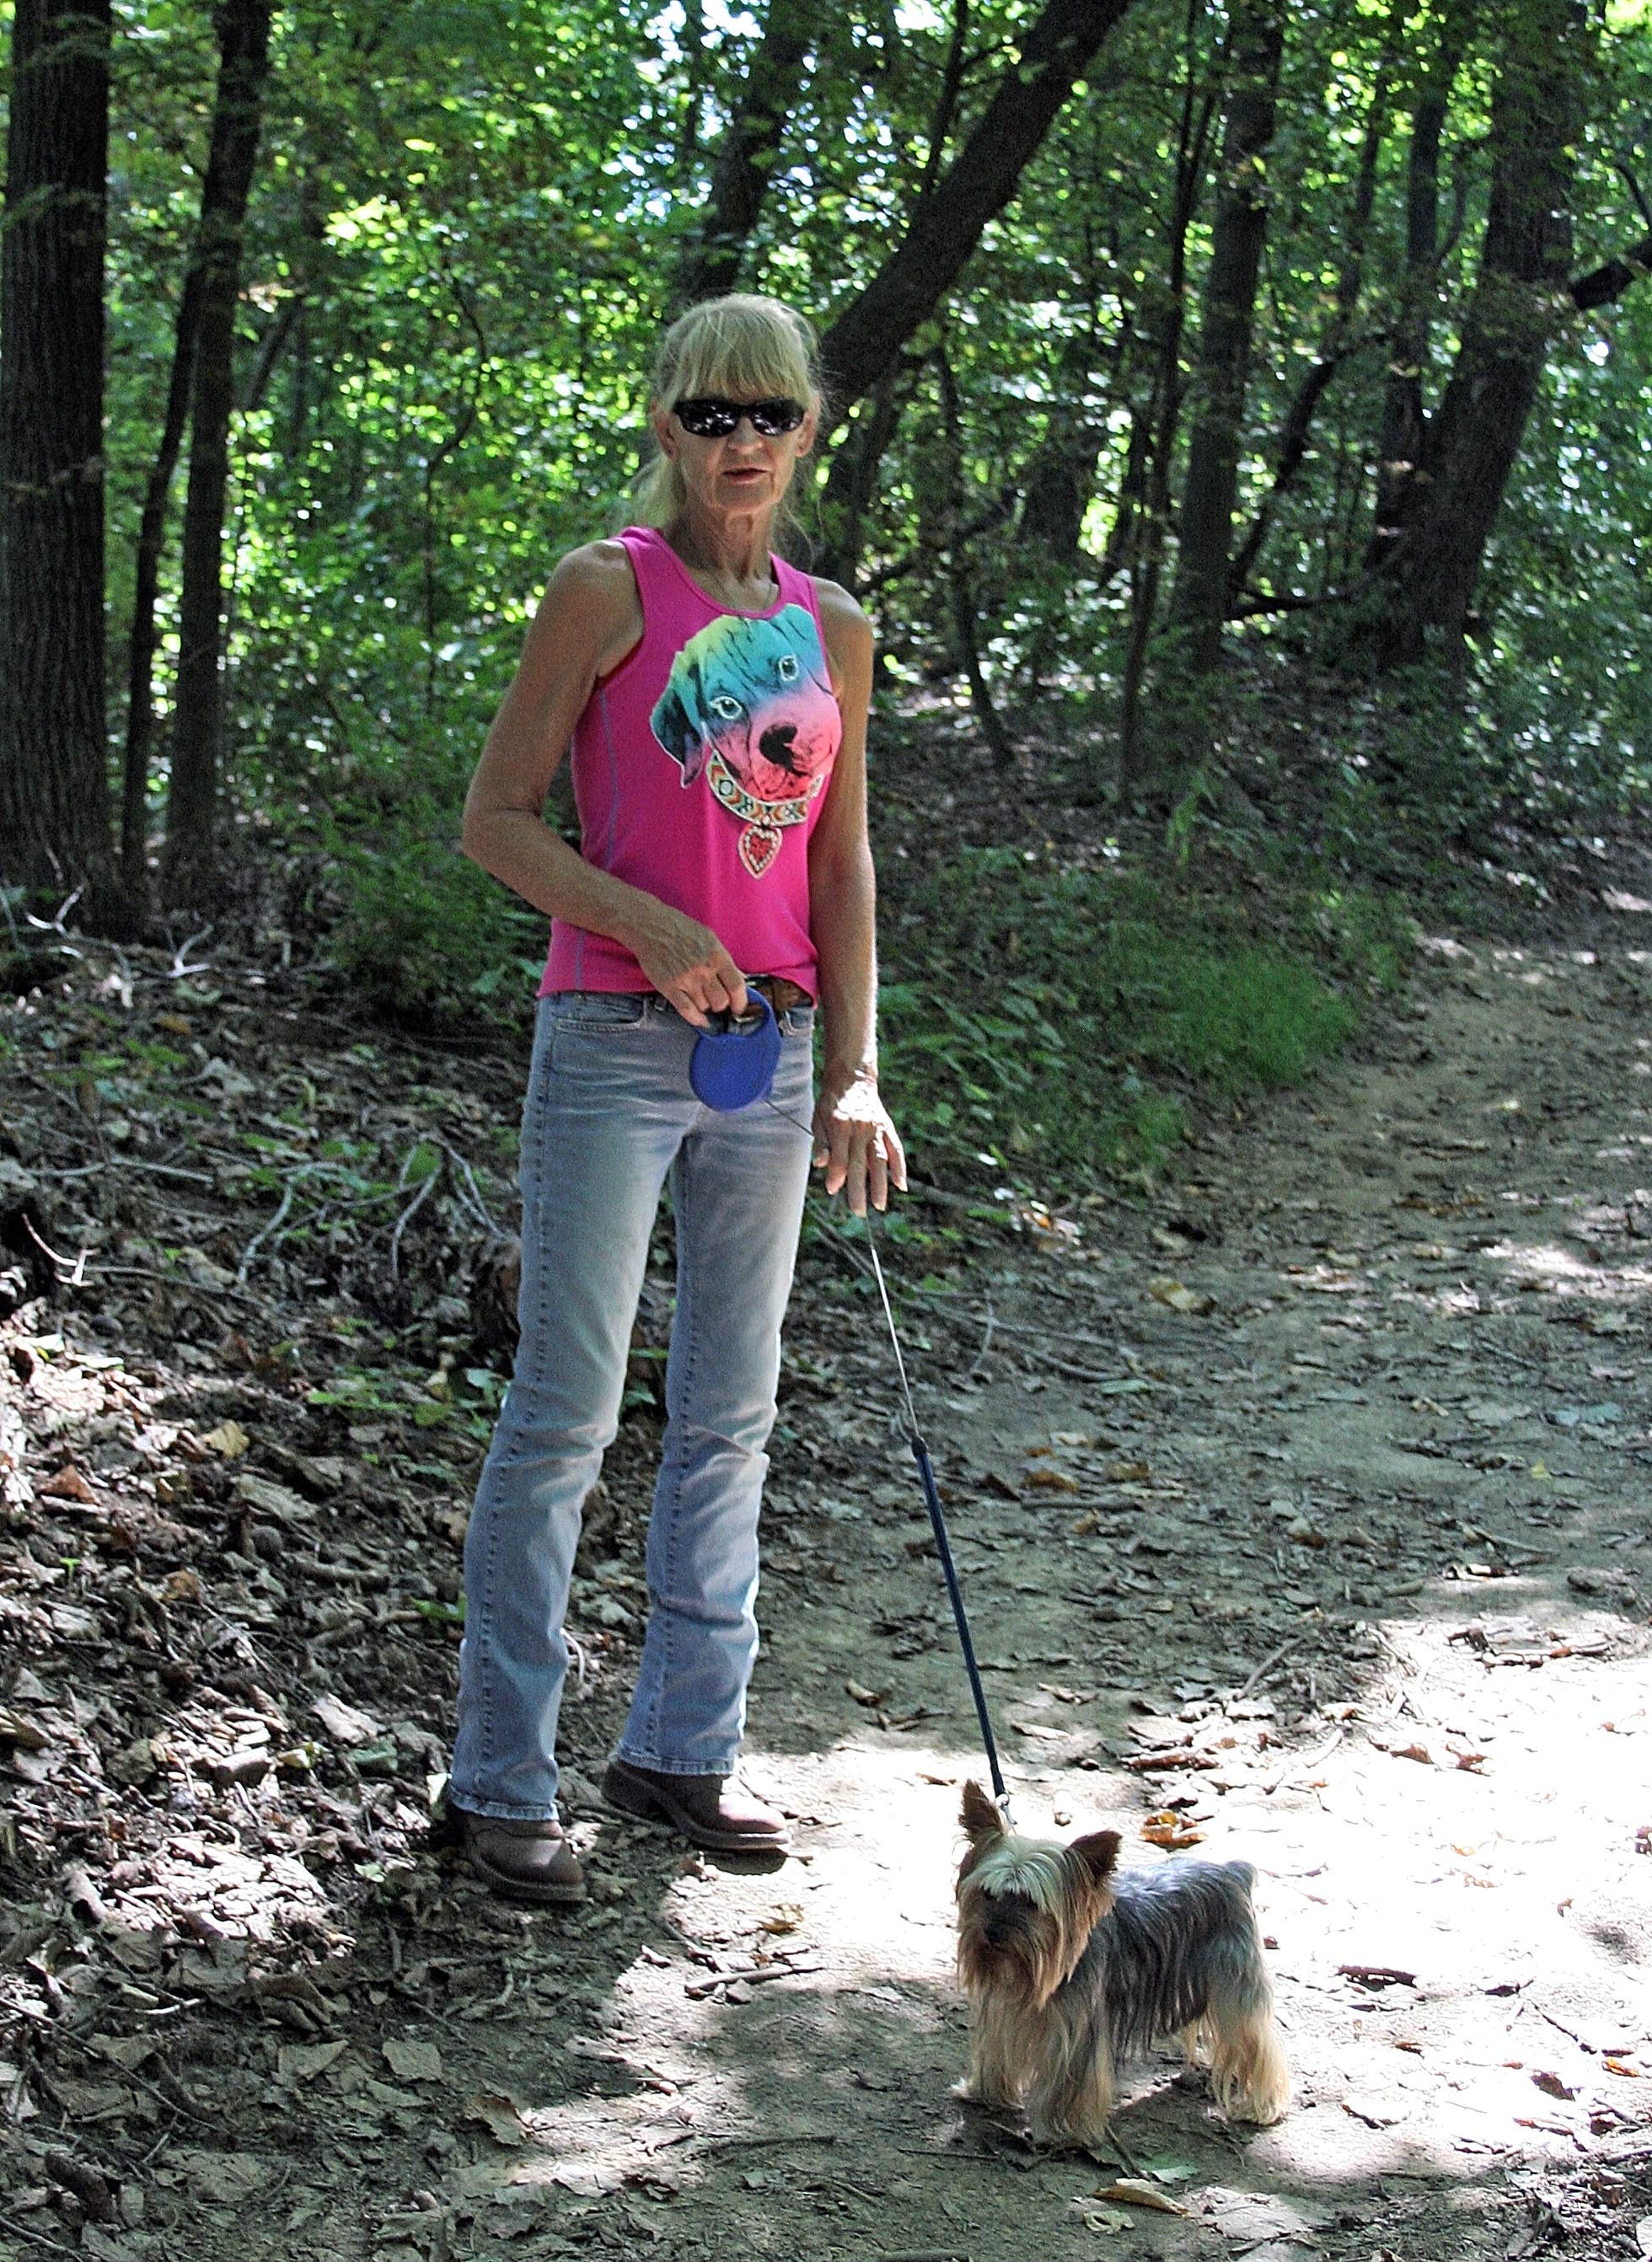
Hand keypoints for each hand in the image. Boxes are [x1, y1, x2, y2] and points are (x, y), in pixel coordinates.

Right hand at [627, 905, 746, 1028]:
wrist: (652, 927)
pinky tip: (700, 1019)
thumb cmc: (681, 930)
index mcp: (717, 956)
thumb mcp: (710, 939)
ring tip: (700, 997)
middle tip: (716, 1000)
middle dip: (721, 1004)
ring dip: (705, 1006)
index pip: (737, 987)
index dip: (741, 1002)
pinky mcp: (669, 987)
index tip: (739, 1008)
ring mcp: (686, 980)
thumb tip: (740, 978)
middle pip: (721, 1002)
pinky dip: (696, 1019)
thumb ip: (725, 960)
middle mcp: (703, 970)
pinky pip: (687, 1011)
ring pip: (705, 1007)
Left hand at [813, 1071, 906, 1215]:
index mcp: (840, 1125)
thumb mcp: (818, 1118)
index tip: (832, 1190)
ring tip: (880, 1205)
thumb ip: (820, 1142)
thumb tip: (820, 1164)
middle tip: (859, 1211)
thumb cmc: (831, 1102)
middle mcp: (860, 1128)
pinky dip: (899, 1167)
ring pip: (880, 1160)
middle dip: (859, 1188)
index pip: (839, 1156)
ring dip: (881, 1184)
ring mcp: (876, 1128)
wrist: (853, 1078)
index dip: (836, 1174)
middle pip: (860, 1163)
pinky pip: (896, 1149)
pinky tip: (901, 1185)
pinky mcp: (887, 1128)